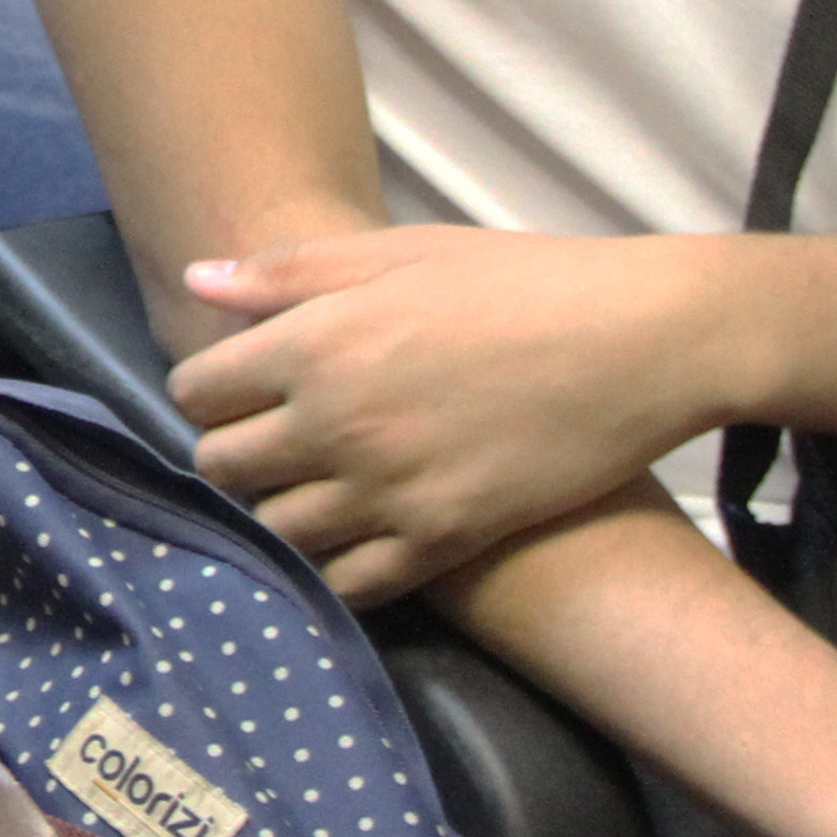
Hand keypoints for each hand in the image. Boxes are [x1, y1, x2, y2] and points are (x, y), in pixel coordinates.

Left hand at [172, 225, 720, 602]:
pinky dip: (333, 571)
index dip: (208, 390)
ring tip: (308, 490)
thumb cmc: (519, 282)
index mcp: (314, 345)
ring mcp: (389, 491)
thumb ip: (288, 272)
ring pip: (276, 530)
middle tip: (269, 441)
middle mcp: (336, 425)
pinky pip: (349, 583)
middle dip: (231, 453)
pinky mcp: (445, 539)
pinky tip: (349, 544)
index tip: (237, 389)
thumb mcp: (397, 253)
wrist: (640, 341)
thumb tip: (197, 279)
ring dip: (277, 513)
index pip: (195, 391)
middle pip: (221, 466)